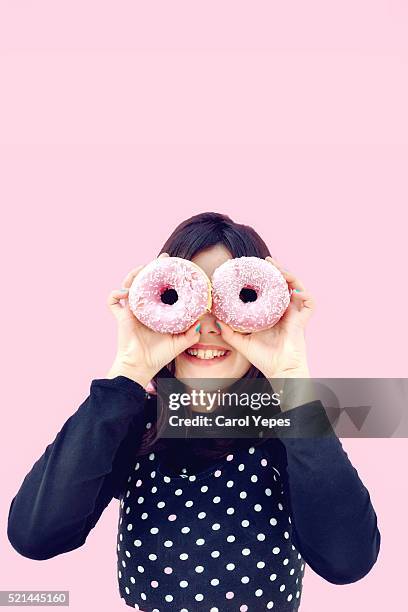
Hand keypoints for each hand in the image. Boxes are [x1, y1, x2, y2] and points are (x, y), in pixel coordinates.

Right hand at [106, 253, 200, 387]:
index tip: (172, 263)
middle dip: (148, 268)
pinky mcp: (121, 317)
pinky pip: (112, 302)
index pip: (160, 287)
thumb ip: (192, 333)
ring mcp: (131, 311)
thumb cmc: (158, 356)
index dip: (164, 274)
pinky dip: (114, 294)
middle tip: (158, 261)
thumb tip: (202, 320)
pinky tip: (124, 293)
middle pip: (143, 281)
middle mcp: (144, 308)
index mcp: (157, 311)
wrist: (141, 367)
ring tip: (140, 272)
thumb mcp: (180, 343)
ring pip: (128, 285)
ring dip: (133, 275)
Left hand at [214, 256, 315, 378]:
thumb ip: (229, 332)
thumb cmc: (264, 359)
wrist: (280, 372)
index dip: (266, 278)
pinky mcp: (303, 321)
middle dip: (278, 270)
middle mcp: (286, 312)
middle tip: (267, 261)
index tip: (255, 267)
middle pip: (285, 285)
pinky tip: (293, 288)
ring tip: (278, 268)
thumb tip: (215, 319)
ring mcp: (296, 315)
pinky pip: (310, 302)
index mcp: (273, 314)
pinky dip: (304, 293)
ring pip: (297, 288)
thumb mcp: (242, 342)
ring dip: (290, 276)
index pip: (272, 291)